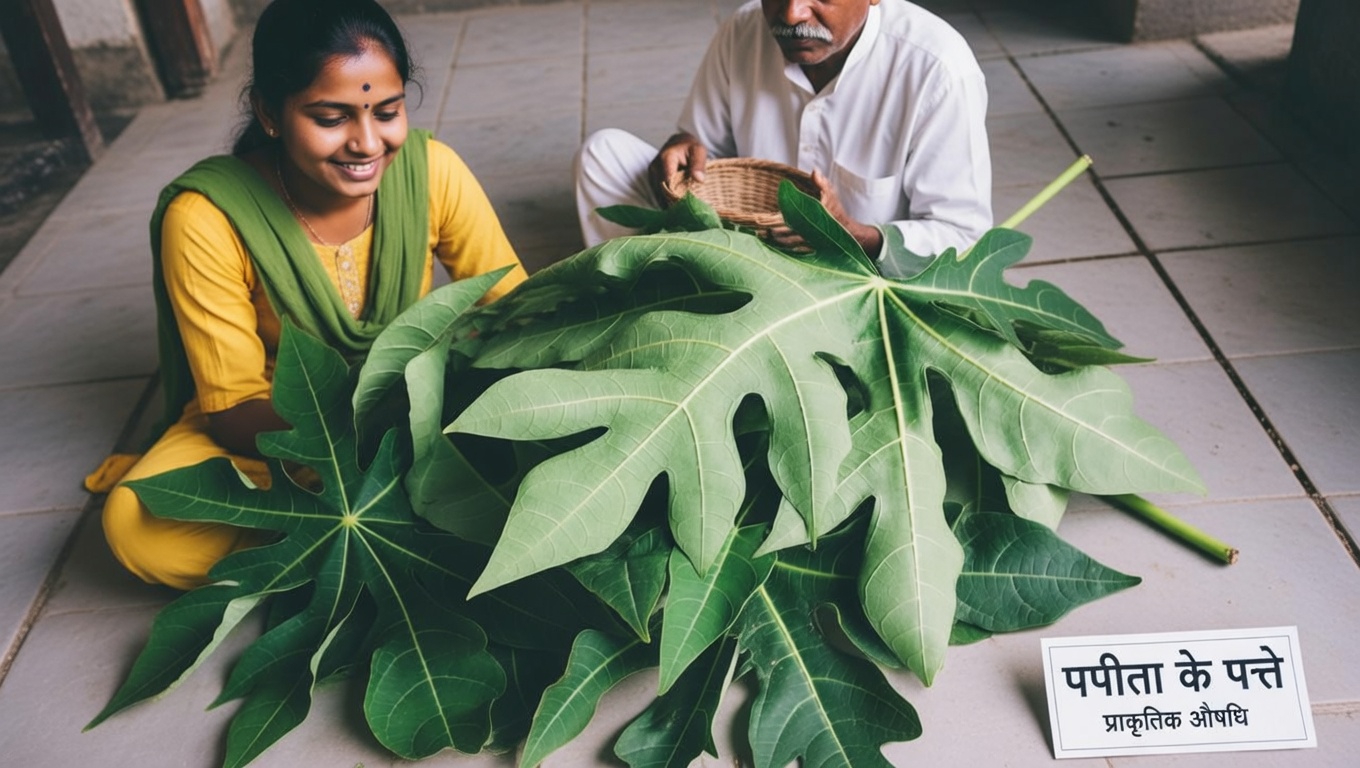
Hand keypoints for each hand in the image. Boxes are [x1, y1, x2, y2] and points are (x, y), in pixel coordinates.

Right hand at [648, 132, 707, 205]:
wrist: (679, 143)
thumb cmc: (690, 147)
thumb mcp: (699, 151)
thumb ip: (699, 164)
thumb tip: (699, 179)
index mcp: (666, 158)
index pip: (669, 182)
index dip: (677, 195)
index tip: (688, 204)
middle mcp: (655, 166)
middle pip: (663, 190)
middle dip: (674, 201)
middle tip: (687, 211)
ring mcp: (652, 173)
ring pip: (659, 194)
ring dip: (670, 202)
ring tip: (682, 210)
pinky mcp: (652, 179)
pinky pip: (658, 194)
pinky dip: (667, 200)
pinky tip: (676, 206)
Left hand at [766, 170, 882, 256]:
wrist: (849, 234)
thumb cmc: (837, 213)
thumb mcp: (831, 195)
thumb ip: (821, 183)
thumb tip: (814, 170)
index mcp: (810, 218)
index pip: (788, 219)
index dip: (774, 220)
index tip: (761, 220)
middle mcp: (806, 232)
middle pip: (783, 234)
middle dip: (770, 233)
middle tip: (757, 231)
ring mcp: (806, 242)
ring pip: (786, 244)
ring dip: (773, 242)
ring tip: (761, 237)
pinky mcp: (807, 249)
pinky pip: (791, 251)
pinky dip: (781, 249)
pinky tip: (772, 246)